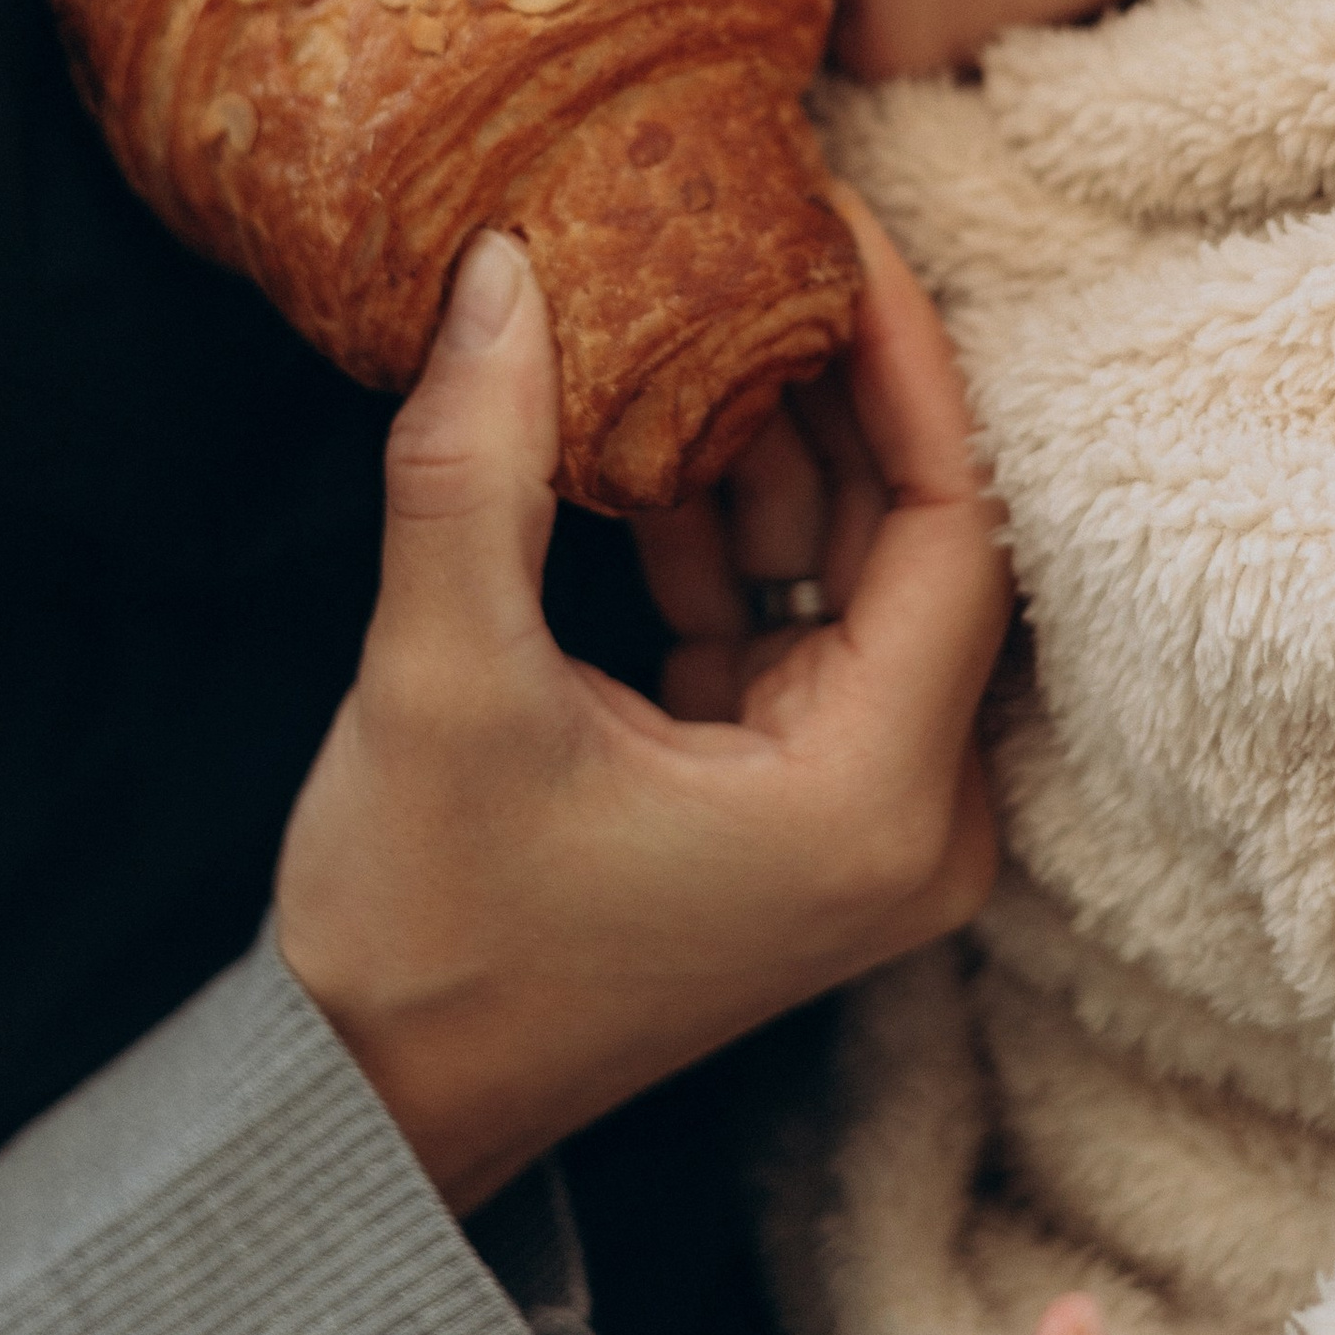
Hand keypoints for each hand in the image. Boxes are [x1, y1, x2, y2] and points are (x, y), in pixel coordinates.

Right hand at [275, 188, 1004, 1214]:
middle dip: (834, 388)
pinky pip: (808, 631)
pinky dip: (742, 540)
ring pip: (863, 577)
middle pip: (923, 542)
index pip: (957, 523)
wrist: (377, 1106)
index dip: (907, 359)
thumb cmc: (420, 931)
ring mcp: (863, 825)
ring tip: (690, 315)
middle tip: (763, 239)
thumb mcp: (440, 679)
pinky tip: (652, 449)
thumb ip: (473, 464)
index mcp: (872, 802)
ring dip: (778, 455)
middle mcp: (911, 823)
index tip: (842, 229)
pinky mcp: (802, 815)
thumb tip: (503, 266)